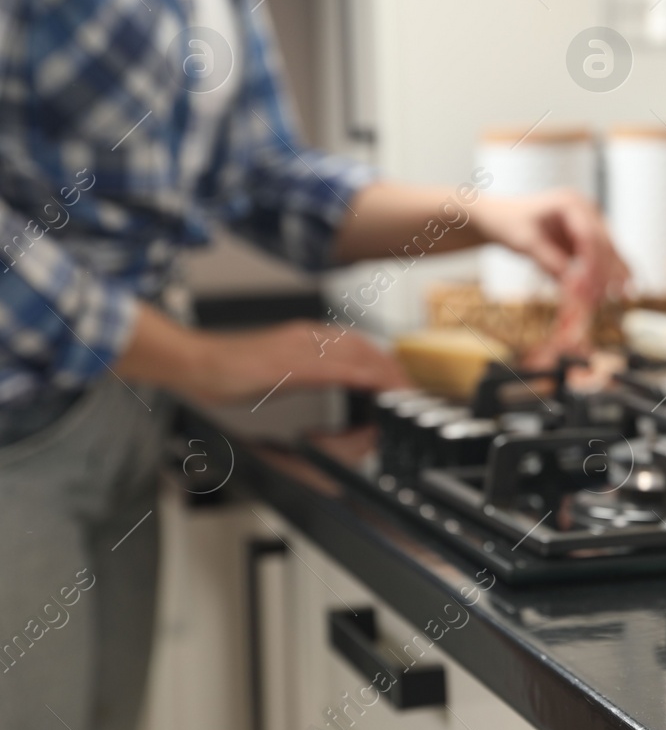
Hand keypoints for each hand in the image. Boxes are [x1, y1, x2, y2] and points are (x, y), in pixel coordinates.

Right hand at [116, 306, 410, 405]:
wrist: (192, 363)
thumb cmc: (228, 372)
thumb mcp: (277, 372)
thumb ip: (306, 377)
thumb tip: (330, 390)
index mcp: (306, 337)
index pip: (358, 344)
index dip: (383, 361)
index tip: (399, 380)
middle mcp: (307, 336)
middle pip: (364, 347)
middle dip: (390, 368)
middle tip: (408, 390)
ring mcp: (297, 346)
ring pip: (355, 354)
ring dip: (382, 372)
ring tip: (400, 392)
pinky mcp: (285, 363)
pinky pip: (331, 367)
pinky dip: (357, 375)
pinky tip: (373, 385)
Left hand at [473, 189, 629, 305]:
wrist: (502, 217)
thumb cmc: (510, 224)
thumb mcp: (525, 243)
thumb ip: (549, 262)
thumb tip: (573, 285)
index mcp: (571, 203)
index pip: (589, 235)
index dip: (593, 264)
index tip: (591, 288)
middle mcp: (586, 209)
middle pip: (604, 243)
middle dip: (607, 271)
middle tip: (609, 297)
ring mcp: (591, 221)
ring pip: (610, 250)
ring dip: (615, 273)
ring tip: (623, 296)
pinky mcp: (589, 236)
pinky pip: (604, 255)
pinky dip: (611, 272)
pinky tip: (624, 289)